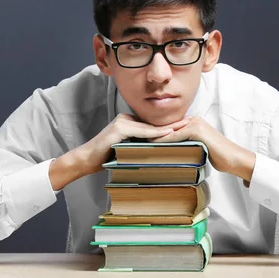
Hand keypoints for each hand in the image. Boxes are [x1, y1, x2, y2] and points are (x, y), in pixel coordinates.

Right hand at [71, 113, 189, 175]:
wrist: (86, 160)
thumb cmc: (106, 159)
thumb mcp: (127, 151)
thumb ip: (141, 148)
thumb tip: (160, 153)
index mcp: (130, 122)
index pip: (153, 125)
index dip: (170, 127)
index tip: (185, 128)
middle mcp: (127, 118)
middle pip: (154, 124)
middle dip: (173, 125)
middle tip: (192, 124)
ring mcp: (123, 121)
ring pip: (150, 127)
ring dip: (168, 128)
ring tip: (185, 128)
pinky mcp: (119, 128)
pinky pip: (142, 131)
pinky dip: (155, 134)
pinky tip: (168, 134)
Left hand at [150, 116, 255, 182]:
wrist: (234, 159)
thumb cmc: (218, 157)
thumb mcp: (198, 149)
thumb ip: (185, 146)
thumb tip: (171, 152)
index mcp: (193, 123)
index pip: (170, 127)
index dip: (156, 133)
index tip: (142, 138)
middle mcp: (193, 120)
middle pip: (168, 127)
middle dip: (152, 133)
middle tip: (136, 138)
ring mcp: (195, 124)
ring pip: (170, 130)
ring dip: (155, 136)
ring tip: (140, 141)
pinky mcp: (196, 130)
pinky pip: (176, 136)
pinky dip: (164, 141)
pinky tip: (152, 145)